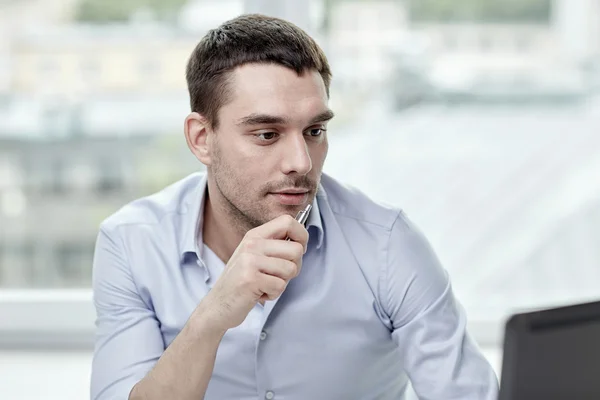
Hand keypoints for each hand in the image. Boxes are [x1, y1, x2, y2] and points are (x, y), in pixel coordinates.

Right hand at [196, 214, 308, 332]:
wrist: (217, 305)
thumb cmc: (241, 282)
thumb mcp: (255, 256)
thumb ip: (275, 246)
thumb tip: (302, 240)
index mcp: (255, 235)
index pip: (288, 221)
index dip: (302, 236)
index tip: (299, 249)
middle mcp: (252, 244)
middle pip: (296, 249)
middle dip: (295, 267)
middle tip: (278, 275)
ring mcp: (250, 261)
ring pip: (291, 269)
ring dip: (282, 283)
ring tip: (265, 284)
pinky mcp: (250, 279)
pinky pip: (280, 286)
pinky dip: (273, 294)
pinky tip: (258, 293)